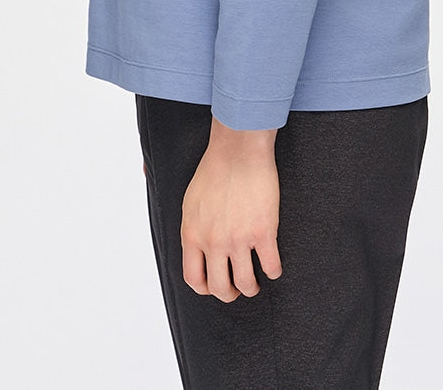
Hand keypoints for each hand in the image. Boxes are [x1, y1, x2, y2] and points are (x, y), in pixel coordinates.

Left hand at [181, 117, 283, 301]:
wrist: (238, 148)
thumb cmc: (215, 168)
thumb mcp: (189, 199)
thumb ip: (188, 222)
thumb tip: (168, 211)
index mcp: (192, 234)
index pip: (194, 279)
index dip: (205, 289)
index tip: (213, 286)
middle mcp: (213, 241)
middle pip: (220, 288)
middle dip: (229, 294)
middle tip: (236, 289)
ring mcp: (239, 238)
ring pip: (246, 283)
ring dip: (252, 288)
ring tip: (255, 283)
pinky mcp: (263, 231)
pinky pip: (271, 266)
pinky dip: (273, 271)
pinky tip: (273, 266)